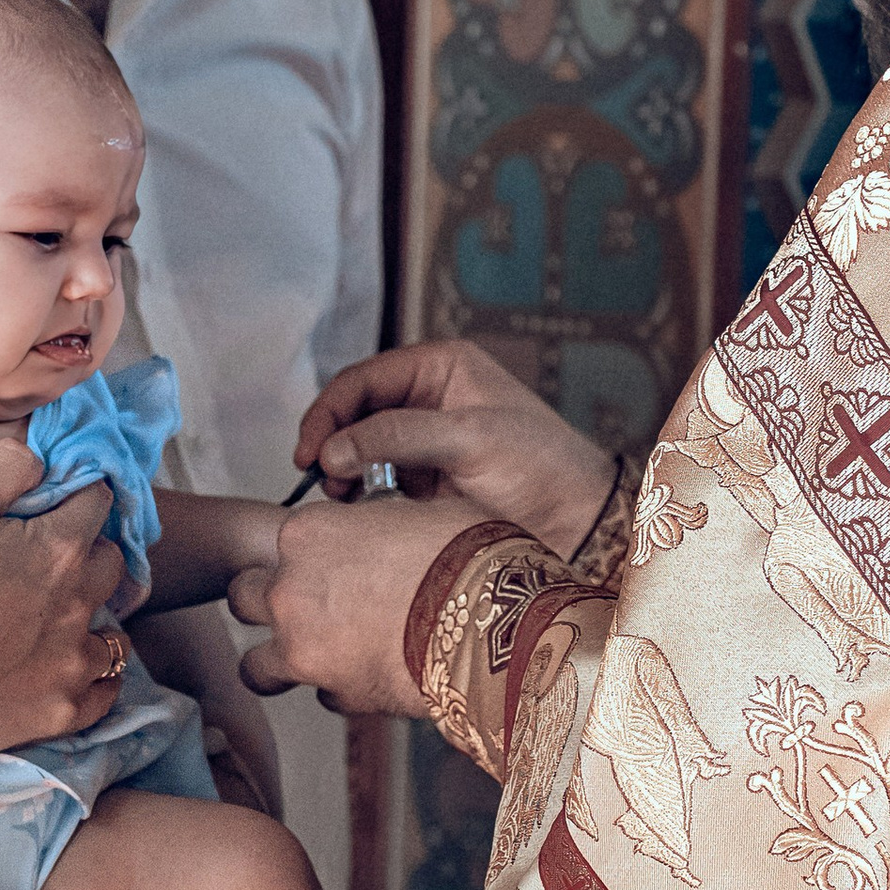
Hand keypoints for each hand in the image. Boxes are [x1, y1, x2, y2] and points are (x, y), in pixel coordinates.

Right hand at [0, 438, 127, 754]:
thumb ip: (3, 469)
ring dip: (98, 620)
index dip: (80, 495)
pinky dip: (100, 679)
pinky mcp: (62, 711)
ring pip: (115, 634)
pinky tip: (83, 672)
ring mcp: (74, 662)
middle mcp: (80, 604)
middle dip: (92, 554)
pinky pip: (105, 692)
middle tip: (58, 560)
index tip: (63, 500)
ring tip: (69, 621)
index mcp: (60, 549)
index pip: (96, 503)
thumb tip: (39, 457)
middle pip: (111, 565)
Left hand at [227, 488, 479, 715]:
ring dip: (277, 662)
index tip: (332, 565)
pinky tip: (370, 678)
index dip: (308, 556)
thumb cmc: (469, 556)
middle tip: (309, 609)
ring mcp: (303, 646)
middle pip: (244, 597)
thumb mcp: (419, 514)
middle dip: (269, 603)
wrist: (498, 621)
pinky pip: (319, 695)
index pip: (281, 543)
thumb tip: (381, 530)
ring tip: (310, 660)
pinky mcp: (333, 693)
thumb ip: (376, 524)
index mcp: (308, 533)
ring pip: (254, 664)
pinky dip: (338, 691)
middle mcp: (290, 588)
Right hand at [294, 340, 611, 553]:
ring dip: (344, 470)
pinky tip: (361, 510)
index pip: (363, 380)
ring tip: (340, 497)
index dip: (329, 412)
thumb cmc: (541, 466)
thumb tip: (330, 450)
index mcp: (440, 367)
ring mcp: (426, 439)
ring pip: (362, 448)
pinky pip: (379, 480)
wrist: (580, 522)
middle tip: (316, 478)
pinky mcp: (427, 480)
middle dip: (332, 442)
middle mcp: (429, 397)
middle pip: (355, 413)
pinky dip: (364, 494)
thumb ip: (397, 437)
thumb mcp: (469, 440)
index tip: (308, 452)